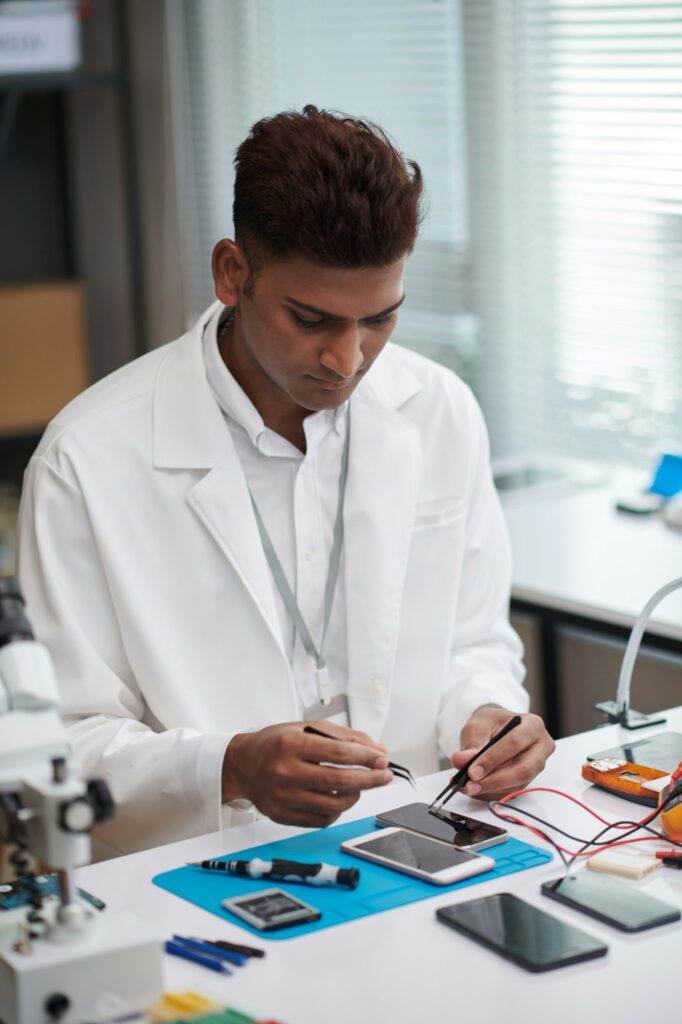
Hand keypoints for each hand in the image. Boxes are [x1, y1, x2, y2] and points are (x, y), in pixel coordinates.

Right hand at [221, 720, 392, 826]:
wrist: (241, 765)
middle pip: (339, 782)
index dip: (366, 758)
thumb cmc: (275, 743)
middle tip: (385, 776)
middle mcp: (285, 772)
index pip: (338, 754)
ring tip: (359, 785)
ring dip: (355, 795)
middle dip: (370, 779)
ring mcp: (283, 797)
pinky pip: (321, 819)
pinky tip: (339, 798)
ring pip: (334, 804)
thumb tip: (376, 750)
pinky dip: (337, 810)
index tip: (382, 759)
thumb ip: (343, 737)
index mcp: (290, 745)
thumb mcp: (306, 728)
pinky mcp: (283, 816)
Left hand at [451, 705, 554, 800]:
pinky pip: (512, 791)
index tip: (472, 771)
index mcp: (533, 725)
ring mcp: (537, 765)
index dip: (492, 759)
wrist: (496, 729)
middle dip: (495, 780)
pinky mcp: (528, 779)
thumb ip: (472, 742)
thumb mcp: (478, 725)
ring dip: (492, 789)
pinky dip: (492, 793)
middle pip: (523, 769)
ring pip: (518, 784)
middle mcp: (541, 747)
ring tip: (469, 788)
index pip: (514, 744)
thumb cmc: (491, 723)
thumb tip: (462, 760)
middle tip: (471, 784)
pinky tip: (476, 790)